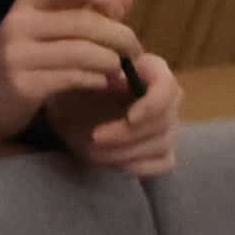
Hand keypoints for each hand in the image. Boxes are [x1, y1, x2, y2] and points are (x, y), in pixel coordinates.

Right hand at [0, 0, 144, 145]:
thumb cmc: (17, 59)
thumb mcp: (43, 29)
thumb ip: (82, 13)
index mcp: (26, 4)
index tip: (117, 11)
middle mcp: (20, 24)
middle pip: (85, 22)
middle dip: (120, 36)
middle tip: (135, 50)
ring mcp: (20, 56)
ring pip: (83, 52)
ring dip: (111, 62)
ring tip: (120, 69)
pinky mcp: (24, 86)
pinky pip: (74, 78)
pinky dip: (96, 80)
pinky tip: (102, 83)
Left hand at [46, 51, 182, 176]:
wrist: (66, 114)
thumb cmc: (74, 89)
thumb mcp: (78, 78)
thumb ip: (98, 74)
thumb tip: (116, 77)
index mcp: (150, 70)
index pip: (167, 86)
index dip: (153, 104)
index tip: (130, 118)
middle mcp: (166, 97)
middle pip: (164, 120)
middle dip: (127, 133)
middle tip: (95, 138)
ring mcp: (168, 126)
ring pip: (161, 143)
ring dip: (125, 151)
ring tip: (92, 151)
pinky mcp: (163, 151)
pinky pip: (162, 163)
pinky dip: (136, 165)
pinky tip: (111, 161)